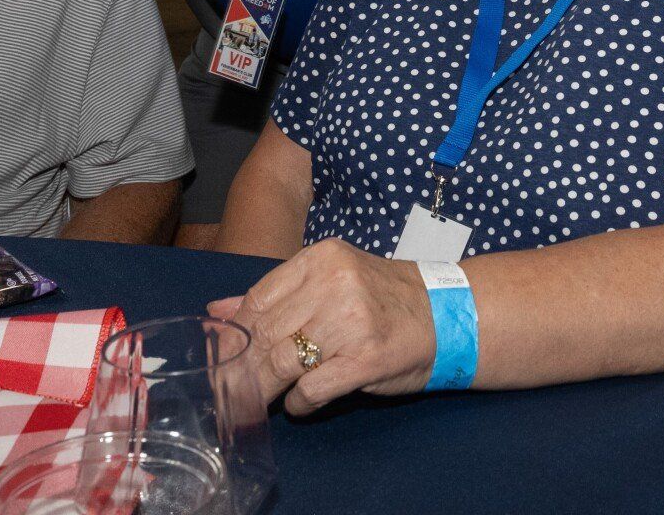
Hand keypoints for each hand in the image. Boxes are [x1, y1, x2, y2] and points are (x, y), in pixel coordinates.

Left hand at [206, 238, 434, 416]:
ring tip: (258, 400)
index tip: (221, 357)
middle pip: (266, 333)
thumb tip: (217, 311)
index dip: (235, 334)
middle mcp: (334, 284)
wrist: (447, 315)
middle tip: (228, 390)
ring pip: (283, 362)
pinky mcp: (365, 359)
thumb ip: (275, 295)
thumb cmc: (383, 299)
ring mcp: (351, 322)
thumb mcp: (330, 282)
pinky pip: (312, 388)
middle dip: (243, 367)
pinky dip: (299, 402)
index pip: (258, 299)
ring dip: (264, 389)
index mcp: (320, 260)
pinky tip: (300, 403)